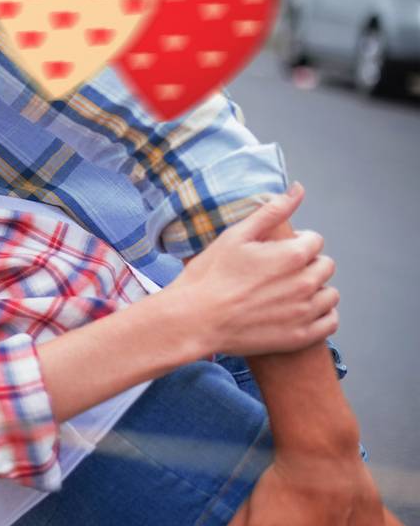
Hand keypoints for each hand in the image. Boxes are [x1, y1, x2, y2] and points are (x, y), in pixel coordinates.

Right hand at [167, 183, 339, 357]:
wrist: (194, 319)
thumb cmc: (210, 275)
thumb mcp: (236, 235)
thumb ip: (272, 211)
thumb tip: (298, 189)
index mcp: (293, 255)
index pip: (315, 240)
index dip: (296, 241)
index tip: (277, 250)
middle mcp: (306, 283)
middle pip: (325, 266)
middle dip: (307, 264)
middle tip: (279, 272)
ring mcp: (305, 311)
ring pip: (330, 294)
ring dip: (316, 290)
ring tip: (289, 292)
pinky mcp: (301, 336)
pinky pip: (330, 322)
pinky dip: (320, 315)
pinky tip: (299, 311)